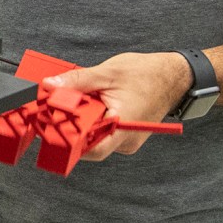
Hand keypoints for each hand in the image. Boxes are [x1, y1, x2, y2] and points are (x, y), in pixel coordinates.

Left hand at [47, 51, 192, 161]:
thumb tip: (48, 85)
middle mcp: (126, 141)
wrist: (173, 76)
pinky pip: (103, 132)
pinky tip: (89, 105)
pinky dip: (93, 121)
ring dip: (82, 122)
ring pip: (95, 138)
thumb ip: (77, 81)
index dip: (68, 141)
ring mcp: (126, 140)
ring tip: (77, 103)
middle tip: (55, 110)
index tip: (50, 127)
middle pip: (89, 144)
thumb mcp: (107, 73)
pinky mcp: (125, 135)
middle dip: (71, 127)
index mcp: (124, 127)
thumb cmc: (146, 74)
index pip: (91, 149)